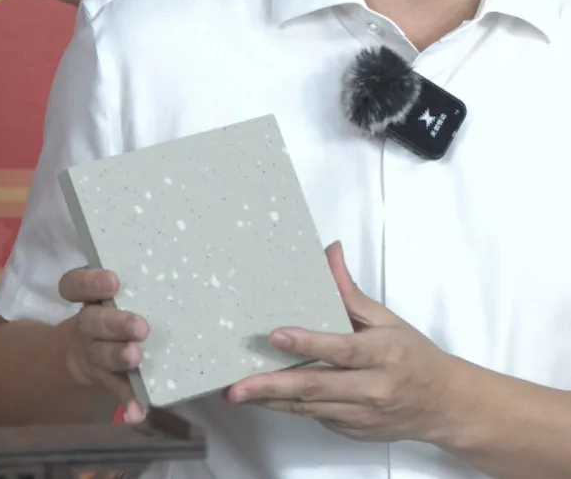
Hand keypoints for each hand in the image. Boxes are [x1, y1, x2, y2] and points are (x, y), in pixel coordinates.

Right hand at [58, 267, 148, 423]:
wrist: (91, 349)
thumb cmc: (126, 307)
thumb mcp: (134, 291)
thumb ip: (156, 284)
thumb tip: (196, 271)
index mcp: (93, 296)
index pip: (75, 284)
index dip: (90, 282)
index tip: (113, 281)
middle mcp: (90, 322)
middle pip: (92, 320)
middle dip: (114, 323)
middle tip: (140, 327)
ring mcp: (94, 351)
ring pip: (101, 353)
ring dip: (118, 357)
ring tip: (136, 359)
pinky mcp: (106, 377)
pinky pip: (116, 388)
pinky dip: (127, 399)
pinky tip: (137, 411)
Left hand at [226, 242, 459, 443]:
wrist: (444, 406)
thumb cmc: (414, 357)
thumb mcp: (387, 320)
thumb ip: (350, 291)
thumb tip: (330, 252)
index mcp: (383, 353)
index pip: (341, 349)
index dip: (307, 343)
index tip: (275, 336)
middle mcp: (372, 387)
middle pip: (316, 387)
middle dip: (272, 387)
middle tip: (237, 387)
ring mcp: (361, 414)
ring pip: (309, 408)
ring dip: (270, 401)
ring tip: (238, 394)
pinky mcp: (352, 429)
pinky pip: (315, 416)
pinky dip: (289, 406)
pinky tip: (266, 397)